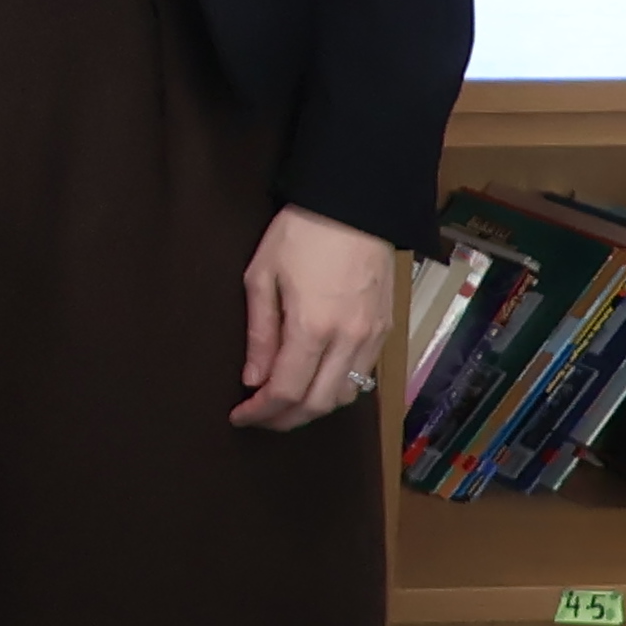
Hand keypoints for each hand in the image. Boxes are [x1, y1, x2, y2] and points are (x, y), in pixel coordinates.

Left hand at [235, 207, 404, 432]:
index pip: (287, 391)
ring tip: (285, 402)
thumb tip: (253, 378)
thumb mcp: (262, 276)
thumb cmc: (301, 233)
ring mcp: (373, 336)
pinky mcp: (386, 329)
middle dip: (285, 420)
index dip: (261, 412)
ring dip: (314, 408)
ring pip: (346, 396)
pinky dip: (337, 388)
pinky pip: (363, 375)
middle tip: (259, 418)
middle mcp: (349, 339)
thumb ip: (260, 333)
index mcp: (313, 327)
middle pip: (319, 404)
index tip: (240, 416)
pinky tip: (315, 379)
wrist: (356, 204)